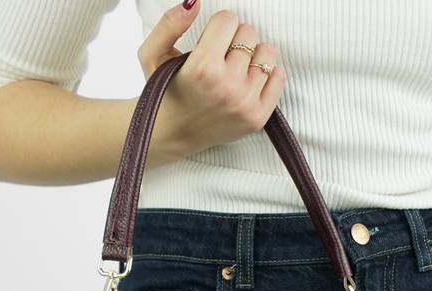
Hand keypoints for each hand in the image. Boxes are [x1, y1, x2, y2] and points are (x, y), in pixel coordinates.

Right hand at [138, 5, 286, 157]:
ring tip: (237, 68)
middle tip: (223, 56)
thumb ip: (169, 23)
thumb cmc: (163, 92)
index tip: (212, 41)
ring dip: (253, 56)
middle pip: (249, 34)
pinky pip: (279, 78)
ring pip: (267, 54)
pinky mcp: (257, 118)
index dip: (219, 26)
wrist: (171, 135)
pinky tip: (250, 80)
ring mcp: (245, 104)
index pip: (228, 20)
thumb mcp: (152, 54)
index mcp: (202, 68)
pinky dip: (269, 74)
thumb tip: (195, 2)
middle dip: (236, 40)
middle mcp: (227, 86)